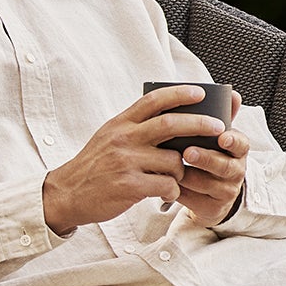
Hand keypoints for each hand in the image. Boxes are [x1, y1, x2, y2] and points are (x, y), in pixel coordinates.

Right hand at [42, 85, 239, 235]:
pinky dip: (172, 190)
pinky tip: (166, 193)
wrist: (67, 193)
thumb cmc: (94, 166)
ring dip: (182, 170)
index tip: (200, 92)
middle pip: (170, 124)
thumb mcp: (108, 136)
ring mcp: (127, 162)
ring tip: (176, 177)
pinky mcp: (130, 186)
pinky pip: (166, 185)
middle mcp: (124, 139)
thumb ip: (133, 125)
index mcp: (121, 124)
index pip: (153, 100)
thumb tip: (166, 113)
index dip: (179, 93)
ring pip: (173, 161)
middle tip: (218, 127)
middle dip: (200, 124)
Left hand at [175, 88, 247, 227]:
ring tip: (171, 168)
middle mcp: (236, 171)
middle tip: (188, 152)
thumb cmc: (210, 154)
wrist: (210, 192)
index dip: (233, 141)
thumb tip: (233, 93)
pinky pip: (193, 200)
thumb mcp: (216, 137)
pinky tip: (165, 184)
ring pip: (207, 184)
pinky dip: (179, 191)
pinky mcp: (211, 208)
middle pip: (225, 166)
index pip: (241, 144)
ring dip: (189, 175)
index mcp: (238, 150)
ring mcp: (225, 191)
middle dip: (206, 159)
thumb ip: (222, 116)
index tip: (222, 138)